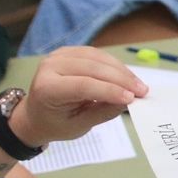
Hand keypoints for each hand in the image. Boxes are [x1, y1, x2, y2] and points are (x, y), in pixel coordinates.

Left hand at [9, 47, 146, 148]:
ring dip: (121, 70)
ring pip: (97, 57)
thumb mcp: (79, 126)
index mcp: (47, 89)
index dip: (110, 90)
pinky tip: (126, 76)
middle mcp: (50, 66)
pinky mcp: (69, 51)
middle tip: (142, 91)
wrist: (35, 114)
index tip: (133, 98)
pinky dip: (114, 64)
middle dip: (121, 79)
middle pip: (92, 68)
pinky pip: (96, 54)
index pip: (83, 85)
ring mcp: (59, 55)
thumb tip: (129, 100)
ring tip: (138, 85)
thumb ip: (103, 112)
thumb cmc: (56, 124)